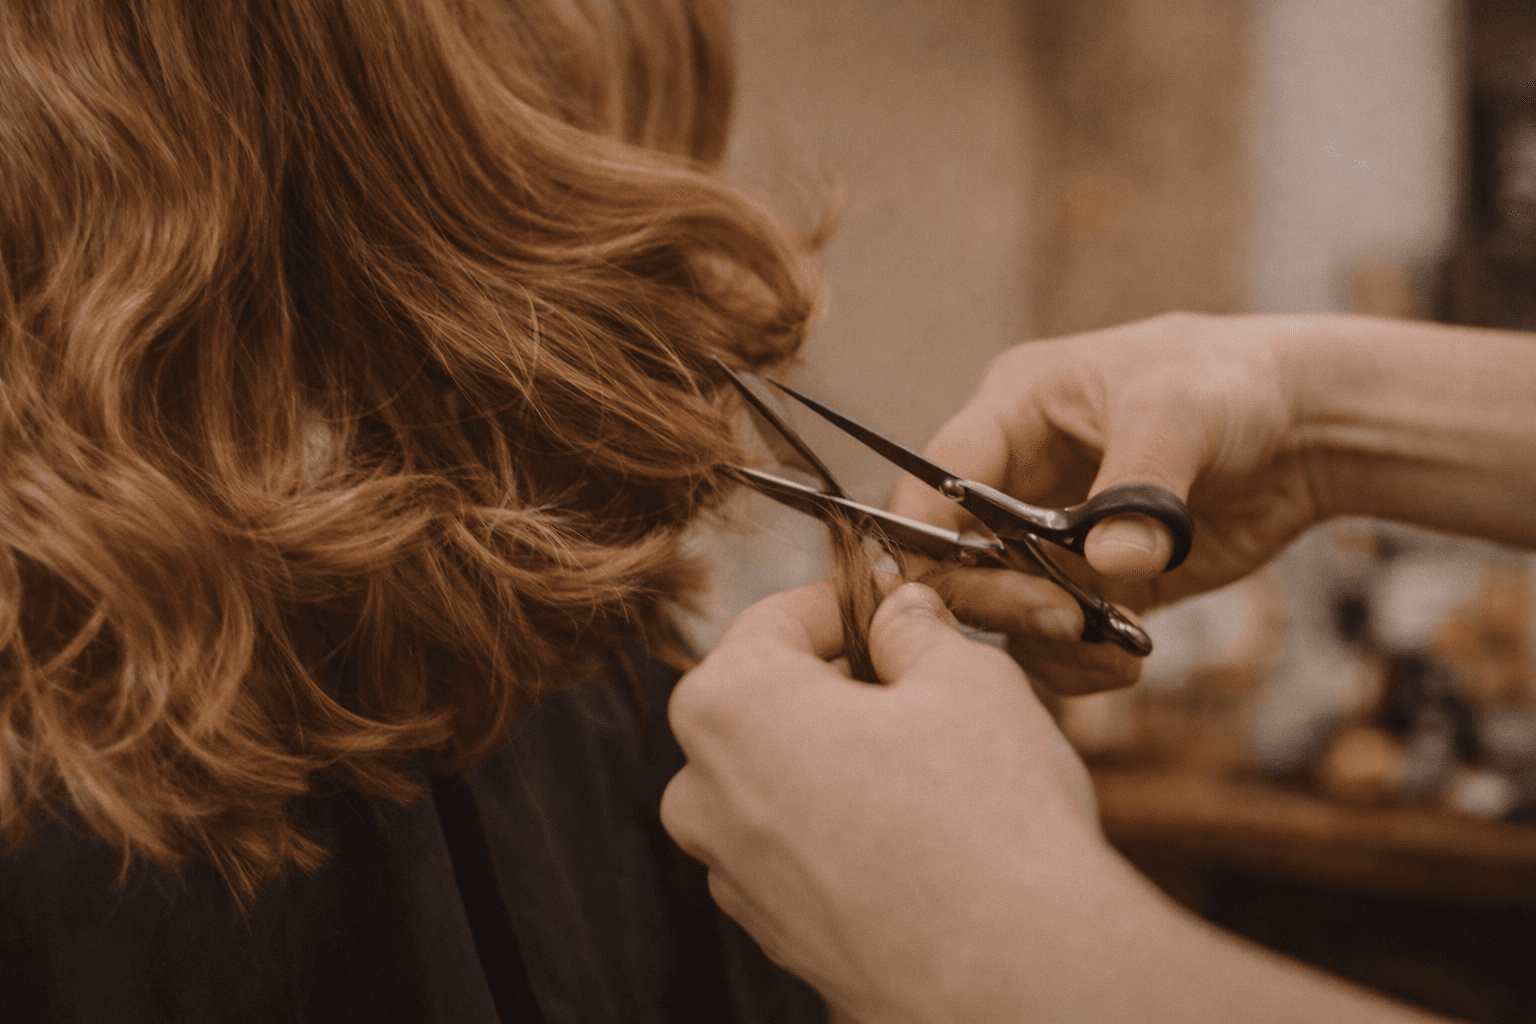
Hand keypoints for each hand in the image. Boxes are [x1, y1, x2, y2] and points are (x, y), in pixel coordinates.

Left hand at [661, 579, 1150, 1023]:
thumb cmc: (986, 818)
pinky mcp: (775, 936)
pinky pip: (799, 853)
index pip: (774, 620)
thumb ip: (917, 630)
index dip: (845, 603)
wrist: (1017, 980)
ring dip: (840, 759)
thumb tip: (901, 611)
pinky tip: (922, 837)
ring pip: (779, 780)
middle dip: (839, 684)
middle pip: (765, 703)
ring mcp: (733, 876)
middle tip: (923, 682)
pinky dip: (845, 831)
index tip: (893, 604)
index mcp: (729, 706)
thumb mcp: (966, 680)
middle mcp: (703, 793)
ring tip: (933, 766)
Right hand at [891, 313, 1320, 693]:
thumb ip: (1142, 490)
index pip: (934, 480)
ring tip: (1110, 649)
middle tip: (1063, 620)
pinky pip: (1054, 637)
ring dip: (1043, 640)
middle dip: (999, 598)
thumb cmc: (1231, 384)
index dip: (924, 536)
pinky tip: (1125, 662)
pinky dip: (1077, 661)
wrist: (1305, 426)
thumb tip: (1113, 564)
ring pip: (1000, 608)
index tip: (947, 591)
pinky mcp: (1089, 582)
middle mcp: (1016, 475)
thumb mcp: (1182, 415)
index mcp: (1014, 410)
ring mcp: (1048, 534)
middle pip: (954, 556)